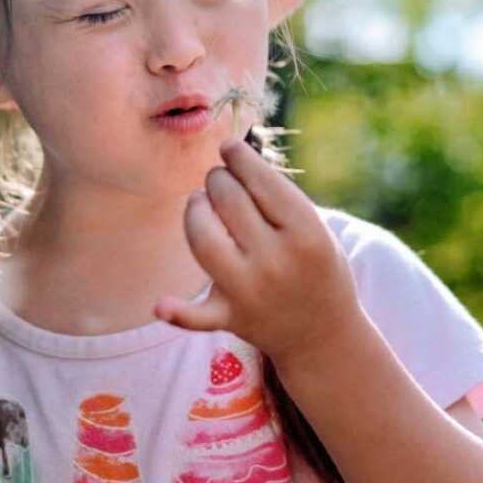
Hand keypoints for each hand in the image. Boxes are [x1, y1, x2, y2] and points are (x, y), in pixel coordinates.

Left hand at [155, 138, 363, 366]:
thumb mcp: (314, 227)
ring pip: (203, 237)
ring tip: (200, 202)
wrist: (323, 334)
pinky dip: (178, 312)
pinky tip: (159, 304)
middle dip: (219, 179)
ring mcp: (251, 292)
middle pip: (228, 200)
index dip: (239, 158)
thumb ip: (276, 196)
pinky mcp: (230, 318)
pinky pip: (198, 316)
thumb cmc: (315, 265)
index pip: (261, 181)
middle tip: (221, 180)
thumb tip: (230, 154)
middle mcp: (277, 261)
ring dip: (195, 209)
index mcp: (306, 233)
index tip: (229, 148)